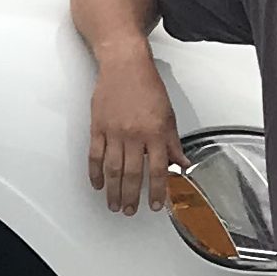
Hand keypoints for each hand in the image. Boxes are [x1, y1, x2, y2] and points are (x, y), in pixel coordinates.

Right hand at [87, 50, 182, 215]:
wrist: (124, 64)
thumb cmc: (146, 86)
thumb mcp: (168, 115)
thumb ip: (173, 142)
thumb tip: (181, 164)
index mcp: (155, 132)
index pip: (158, 169)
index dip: (158, 191)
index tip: (156, 204)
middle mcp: (134, 134)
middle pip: (132, 174)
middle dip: (131, 196)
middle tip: (130, 210)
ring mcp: (114, 131)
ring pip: (113, 169)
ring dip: (113, 190)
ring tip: (114, 204)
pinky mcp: (98, 127)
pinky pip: (95, 155)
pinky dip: (95, 172)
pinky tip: (98, 184)